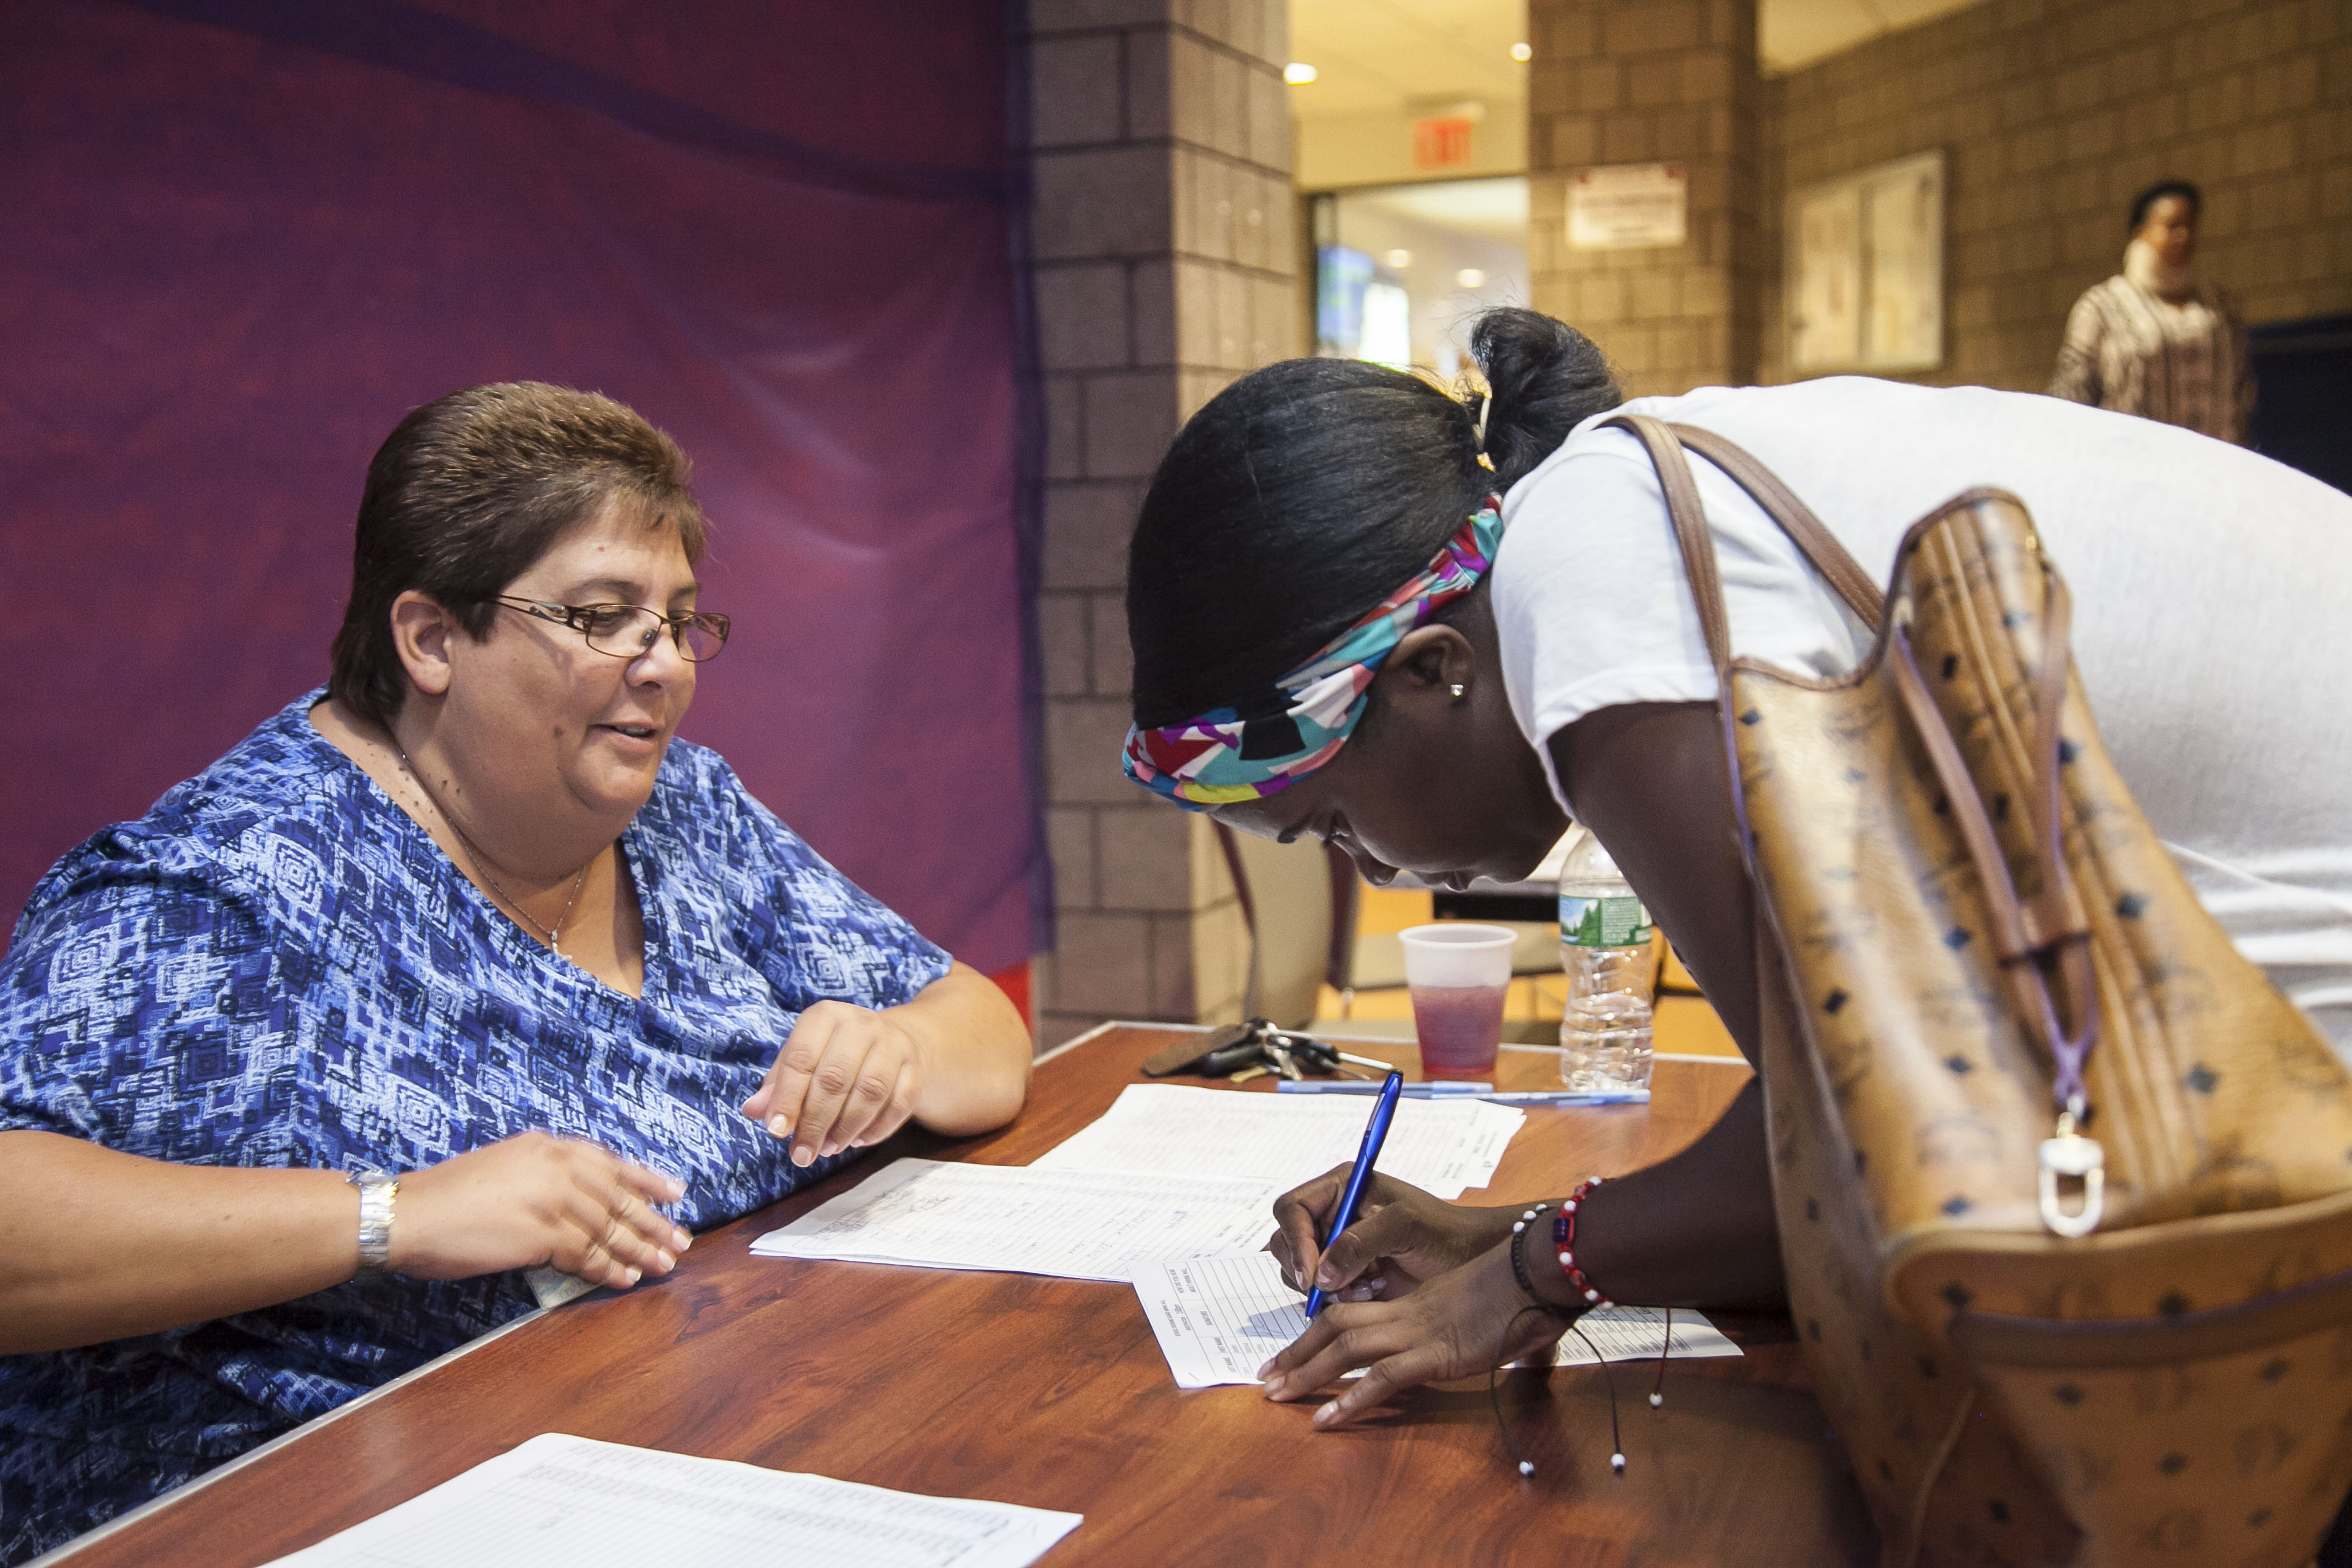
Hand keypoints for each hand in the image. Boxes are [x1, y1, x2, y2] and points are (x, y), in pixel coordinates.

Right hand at [389, 1132, 689, 1289]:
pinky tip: (625, 1278)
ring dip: (640, 1248)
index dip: (647, 1179)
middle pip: (618, 1196)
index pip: (610, 1163)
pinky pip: (586, 1253)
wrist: (408, 1214)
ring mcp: (550, 1197)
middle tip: (681, 1239)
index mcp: (547, 1147)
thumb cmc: (449, 1198)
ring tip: (664, 1264)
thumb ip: (543, 1177)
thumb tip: (577, 1204)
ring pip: (609, 1226)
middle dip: (653, 1220)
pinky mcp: (540, 1232)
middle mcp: (555, 1166)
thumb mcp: (505, 1168)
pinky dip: (609, 1268)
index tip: (676, 1193)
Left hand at [743, 1001, 929, 1166]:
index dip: (786, 1098)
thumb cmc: (836, 1054)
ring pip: (869, 1093)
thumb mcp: (803, 1059)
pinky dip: (875, 1130)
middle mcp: (861, 1024)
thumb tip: (753, 1110)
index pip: (801, 1058)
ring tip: (827, 1149)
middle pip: (835, 1079)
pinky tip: (856, 1141)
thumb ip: (777, 1084)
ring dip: (845, 1129)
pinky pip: (898, 1105)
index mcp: (825, 1016)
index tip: (777, 1132)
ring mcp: (893, 1045)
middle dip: (815, 1122)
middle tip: (802, 1154)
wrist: (896, 1041)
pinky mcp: (915, 1069)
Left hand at [1258, 1240, 1568, 1427]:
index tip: (1293, 1354)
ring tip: (1276, 1396)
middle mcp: (1406, 1314)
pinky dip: (1351, 1399)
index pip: (1351, 1314)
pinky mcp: (1436, 1354)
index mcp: (1413, 1303)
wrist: (1540, 1270)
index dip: (1317, 1333)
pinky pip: (1383, 1378)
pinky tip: (1327, 1421)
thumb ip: (1467, 1326)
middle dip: (1297, 1353)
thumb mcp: (1480, 1308)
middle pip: (1335, 1328)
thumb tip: (1477, 1346)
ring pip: (1346, 1349)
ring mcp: (1418, 1333)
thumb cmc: (1522, 1289)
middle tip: (1266, 1377)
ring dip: (1307, 1373)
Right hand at [1269, 1168, 1519, 1302]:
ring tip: (1367, 1289)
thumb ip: (1361, 1242)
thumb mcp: (1406, 1225)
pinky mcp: (1344, 1276)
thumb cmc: (1445, 1232)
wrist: (1469, 1261)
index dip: (1295, 1240)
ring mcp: (1336, 1247)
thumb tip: (1323, 1272)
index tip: (1312, 1273)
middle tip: (1338, 1289)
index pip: (1292, 1208)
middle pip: (1286, 1241)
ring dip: (1325, 1289)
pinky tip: (1372, 1295)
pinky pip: (1318, 1293)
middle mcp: (1331, 1215)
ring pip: (1298, 1271)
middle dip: (1307, 1269)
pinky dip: (1337, 1302)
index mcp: (1340, 1188)